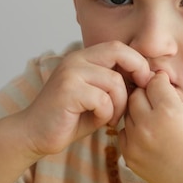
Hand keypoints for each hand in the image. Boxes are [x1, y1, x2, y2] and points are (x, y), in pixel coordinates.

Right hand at [21, 41, 153, 157]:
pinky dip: (106, 114)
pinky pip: (103, 99)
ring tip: (111, 117)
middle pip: (118, 51)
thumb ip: (116, 86)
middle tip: (138, 95)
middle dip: (137, 71)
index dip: (137, 62)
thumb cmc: (69, 119)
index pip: (118, 47)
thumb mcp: (98, 98)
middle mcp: (76, 60)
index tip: (145, 83)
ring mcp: (70, 73)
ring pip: (114, 81)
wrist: (34, 135)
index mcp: (83, 58)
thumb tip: (148, 79)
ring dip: (119, 104)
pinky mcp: (68, 91)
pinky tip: (98, 121)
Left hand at [119, 71, 182, 182]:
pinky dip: (133, 132)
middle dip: (146, 94)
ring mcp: (136, 143)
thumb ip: (174, 94)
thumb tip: (158, 80)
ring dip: (138, 113)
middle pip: (136, 95)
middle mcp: (148, 125)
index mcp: (168, 110)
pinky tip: (150, 137)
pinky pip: (123, 134)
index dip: (160, 81)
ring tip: (155, 121)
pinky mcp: (130, 157)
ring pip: (127, 114)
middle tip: (157, 101)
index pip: (153, 82)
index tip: (164, 85)